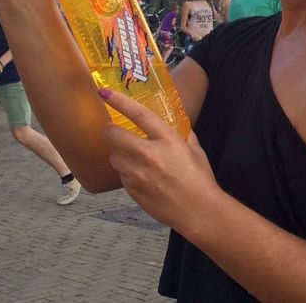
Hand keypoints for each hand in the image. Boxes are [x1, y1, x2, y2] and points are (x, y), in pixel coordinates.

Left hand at [99, 88, 218, 229]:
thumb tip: (175, 123)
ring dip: (119, 154)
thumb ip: (184, 135)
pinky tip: (142, 176)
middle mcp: (149, 154)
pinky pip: (121, 175)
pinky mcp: (132, 190)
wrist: (197, 211)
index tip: (105, 92)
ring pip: (114, 156)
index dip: (119, 101)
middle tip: (113, 130)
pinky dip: (127, 172)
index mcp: (167, 140)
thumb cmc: (200, 180)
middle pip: (114, 135)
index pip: (138, 114)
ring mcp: (137, 174)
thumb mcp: (195, 151)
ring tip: (133, 158)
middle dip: (110, 130)